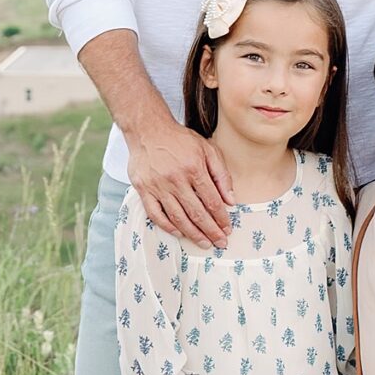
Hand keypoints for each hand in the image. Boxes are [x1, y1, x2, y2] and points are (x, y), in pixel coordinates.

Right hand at [127, 105, 232, 247]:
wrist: (148, 130)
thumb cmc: (180, 140)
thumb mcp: (207, 149)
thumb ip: (221, 174)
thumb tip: (231, 200)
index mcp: (194, 168)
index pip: (212, 200)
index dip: (221, 218)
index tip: (227, 229)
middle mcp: (176, 179)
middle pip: (197, 212)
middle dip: (211, 231)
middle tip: (220, 243)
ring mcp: (158, 186)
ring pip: (178, 217)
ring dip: (193, 233)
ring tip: (204, 243)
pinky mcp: (143, 190)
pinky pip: (156, 214)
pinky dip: (167, 226)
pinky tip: (179, 233)